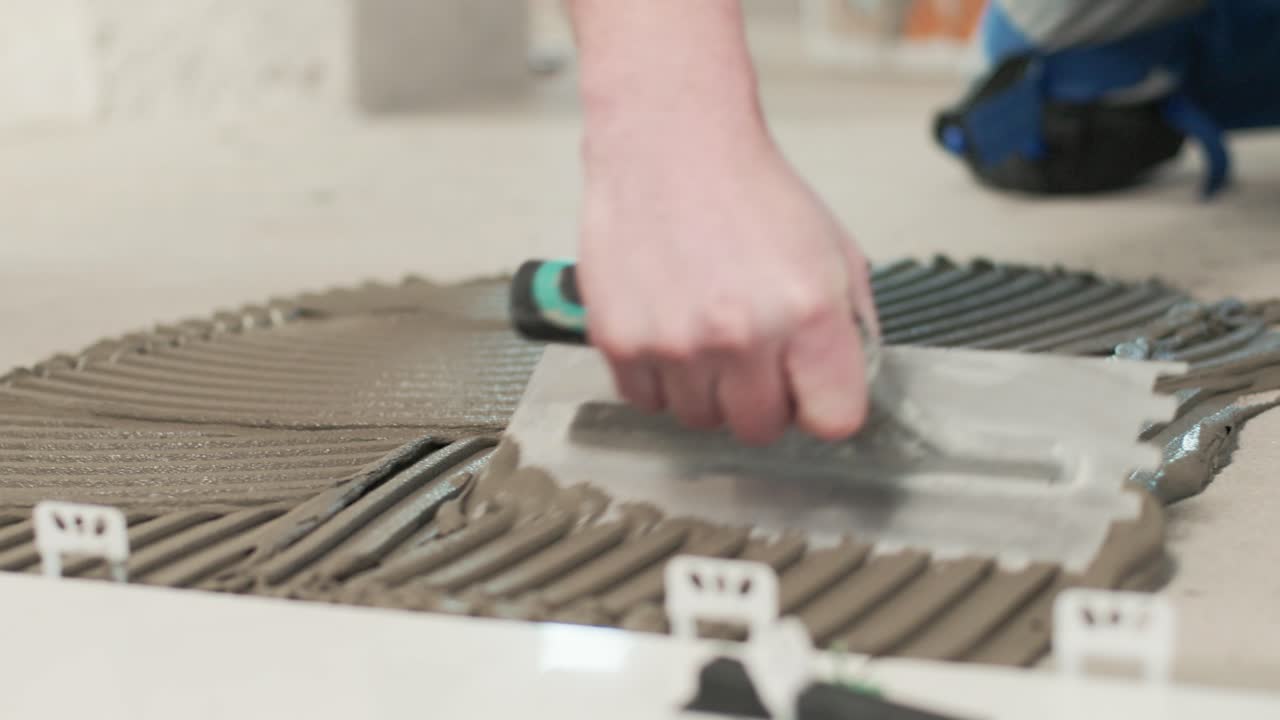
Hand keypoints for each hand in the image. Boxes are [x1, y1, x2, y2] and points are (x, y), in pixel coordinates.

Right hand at [577, 128, 878, 445]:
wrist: (668, 142)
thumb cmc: (748, 190)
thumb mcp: (834, 251)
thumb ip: (850, 326)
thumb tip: (848, 386)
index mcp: (808, 310)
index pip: (833, 421)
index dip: (821, 405)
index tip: (808, 389)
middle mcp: (742, 333)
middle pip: (760, 428)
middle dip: (760, 398)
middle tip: (751, 351)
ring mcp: (676, 343)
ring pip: (700, 420)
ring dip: (706, 389)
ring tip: (705, 329)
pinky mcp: (621, 341)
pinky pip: (647, 400)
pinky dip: (657, 377)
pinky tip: (669, 327)